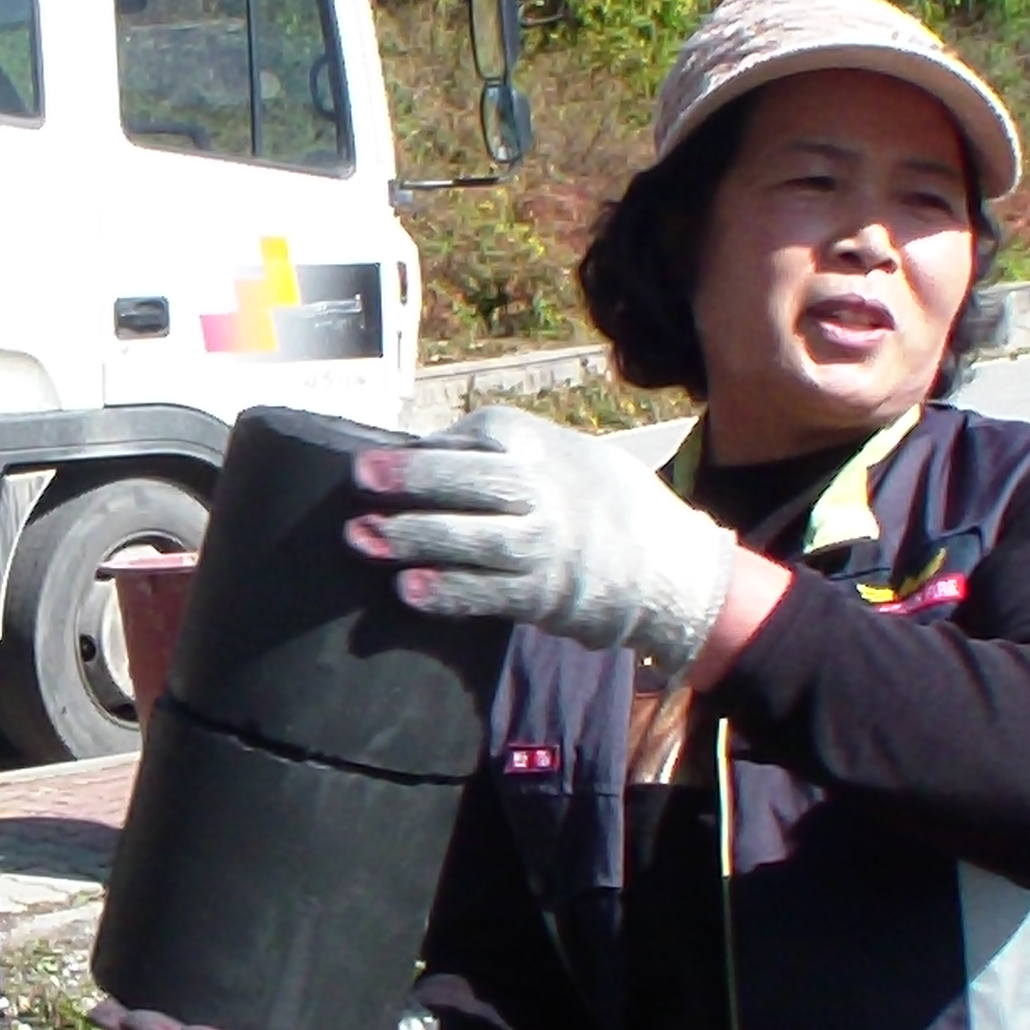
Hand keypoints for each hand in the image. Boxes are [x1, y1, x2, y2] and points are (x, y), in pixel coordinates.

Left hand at [348, 405, 735, 676]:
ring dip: (418, 539)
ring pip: (476, 540)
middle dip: (417, 479)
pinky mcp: (542, 595)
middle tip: (362, 477)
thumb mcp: (561, 454)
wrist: (666, 566)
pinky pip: (489, 594)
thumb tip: (422, 448)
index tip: (373, 459)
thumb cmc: (595, 500)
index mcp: (547, 449)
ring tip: (365, 537)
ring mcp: (546, 546)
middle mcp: (547, 493)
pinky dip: (448, 592)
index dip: (430, 448)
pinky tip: (409, 589)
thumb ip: (498, 450)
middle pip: (478, 482)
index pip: (486, 434)